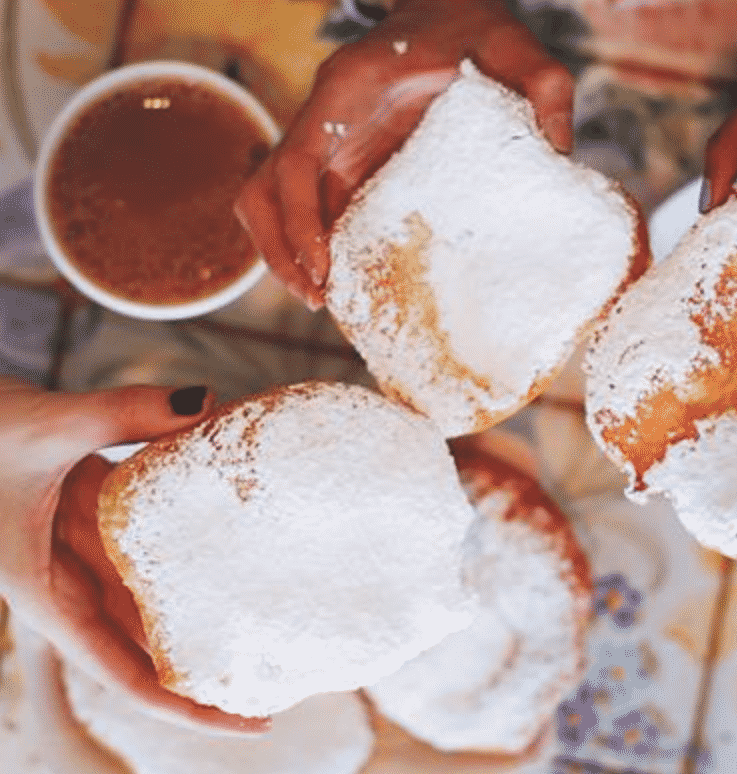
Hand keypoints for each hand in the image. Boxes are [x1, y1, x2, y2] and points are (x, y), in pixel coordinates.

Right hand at [0, 379, 269, 734]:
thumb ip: (119, 414)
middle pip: (155, 646)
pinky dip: (195, 541)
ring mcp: (87, 547)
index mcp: (50, 596)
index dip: (189, 709)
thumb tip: (203, 404)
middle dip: (214, 666)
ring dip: (209, 608)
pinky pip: (155, 539)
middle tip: (288, 671)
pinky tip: (243, 536)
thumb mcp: (44, 428)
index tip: (251, 726)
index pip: (129, 676)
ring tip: (277, 615)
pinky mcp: (98, 509)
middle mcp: (73, 582)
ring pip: (159, 594)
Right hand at [235, 0, 573, 309]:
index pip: (293, 163)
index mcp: (348, 90)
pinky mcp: (346, 156)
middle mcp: (327, 117)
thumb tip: (560, 156)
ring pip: (273, 200)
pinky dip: (313, 241)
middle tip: (319, 300)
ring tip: (324, 299)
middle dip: (281, 250)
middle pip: (265, 190)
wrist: (452, 8)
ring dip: (286, 251)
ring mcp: (331, 138)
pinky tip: (345, 276)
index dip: (297, 222)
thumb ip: (545, 91)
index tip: (322, 270)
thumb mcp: (519, 50)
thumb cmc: (479, 30)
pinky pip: (309, 203)